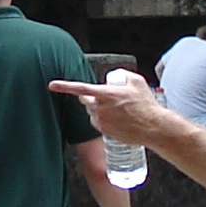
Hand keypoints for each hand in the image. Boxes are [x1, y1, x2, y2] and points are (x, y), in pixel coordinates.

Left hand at [47, 68, 178, 146]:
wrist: (153, 127)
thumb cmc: (146, 105)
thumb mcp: (137, 82)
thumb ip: (122, 75)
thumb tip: (113, 77)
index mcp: (107, 94)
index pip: (81, 89)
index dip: (65, 86)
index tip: (52, 85)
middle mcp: (101, 108)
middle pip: (86, 100)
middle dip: (92, 97)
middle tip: (107, 97)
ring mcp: (102, 121)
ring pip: (92, 112)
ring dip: (99, 109)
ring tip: (117, 110)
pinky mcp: (105, 131)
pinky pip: (98, 123)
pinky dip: (103, 119)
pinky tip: (117, 119)